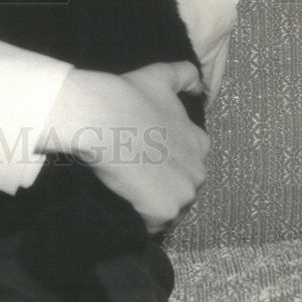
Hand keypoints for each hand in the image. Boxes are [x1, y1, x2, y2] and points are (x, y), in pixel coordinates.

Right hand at [38, 62, 208, 232]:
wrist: (101, 116)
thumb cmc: (128, 95)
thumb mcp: (161, 76)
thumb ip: (185, 75)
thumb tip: (201, 85)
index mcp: (200, 142)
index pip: (189, 159)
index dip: (167, 158)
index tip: (146, 153)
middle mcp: (198, 170)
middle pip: (183, 186)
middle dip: (164, 183)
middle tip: (134, 172)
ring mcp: (183, 194)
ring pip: (170, 207)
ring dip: (153, 202)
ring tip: (128, 189)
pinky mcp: (163, 212)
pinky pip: (153, 225)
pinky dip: (140, 219)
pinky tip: (124, 203)